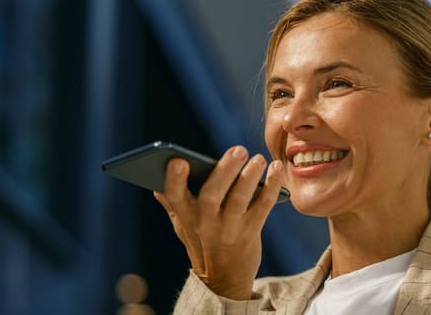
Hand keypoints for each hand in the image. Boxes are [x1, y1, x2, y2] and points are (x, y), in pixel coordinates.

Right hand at [152, 145, 283, 299]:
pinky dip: (272, 187)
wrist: (223, 280)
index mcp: (185, 215)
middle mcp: (205, 222)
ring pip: (239, 200)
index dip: (174, 180)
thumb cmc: (202, 244)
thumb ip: (172, 203)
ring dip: (250, 177)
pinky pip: (263, 206)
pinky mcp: (250, 231)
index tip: (178, 161)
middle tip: (239, 150)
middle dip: (224, 171)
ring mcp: (229, 228)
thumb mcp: (182, 225)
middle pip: (211, 194)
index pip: (174, 196)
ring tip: (259, 159)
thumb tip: (155, 183)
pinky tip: (276, 170)